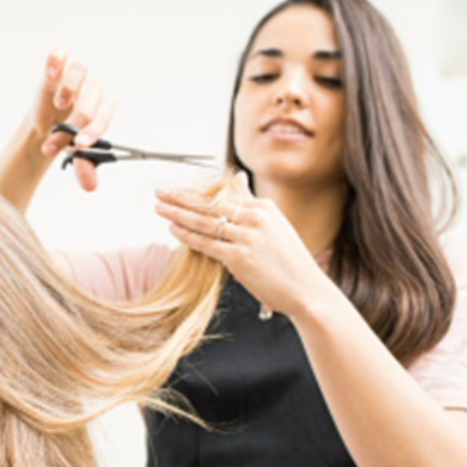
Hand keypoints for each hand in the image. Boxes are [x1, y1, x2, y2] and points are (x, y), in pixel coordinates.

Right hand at [31, 49, 116, 192]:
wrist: (48, 122)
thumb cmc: (69, 134)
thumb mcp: (76, 153)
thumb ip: (84, 167)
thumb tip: (91, 186)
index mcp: (104, 107)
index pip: (104, 115)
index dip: (92, 130)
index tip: (79, 145)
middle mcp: (93, 88)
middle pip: (88, 101)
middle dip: (70, 127)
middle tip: (53, 145)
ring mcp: (75, 76)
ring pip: (79, 72)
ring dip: (68, 90)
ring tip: (58, 106)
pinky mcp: (56, 68)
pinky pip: (59, 55)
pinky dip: (56, 61)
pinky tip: (51, 75)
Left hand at [154, 172, 335, 318]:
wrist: (306, 289)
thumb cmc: (288, 261)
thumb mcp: (274, 224)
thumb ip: (251, 203)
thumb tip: (237, 178)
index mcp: (264, 207)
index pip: (221, 196)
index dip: (195, 192)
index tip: (175, 189)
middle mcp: (256, 218)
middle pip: (209, 204)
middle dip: (180, 197)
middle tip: (159, 192)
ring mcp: (248, 237)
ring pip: (205, 222)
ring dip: (178, 214)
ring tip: (159, 208)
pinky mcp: (240, 258)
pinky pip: (207, 243)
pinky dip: (188, 236)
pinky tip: (173, 229)